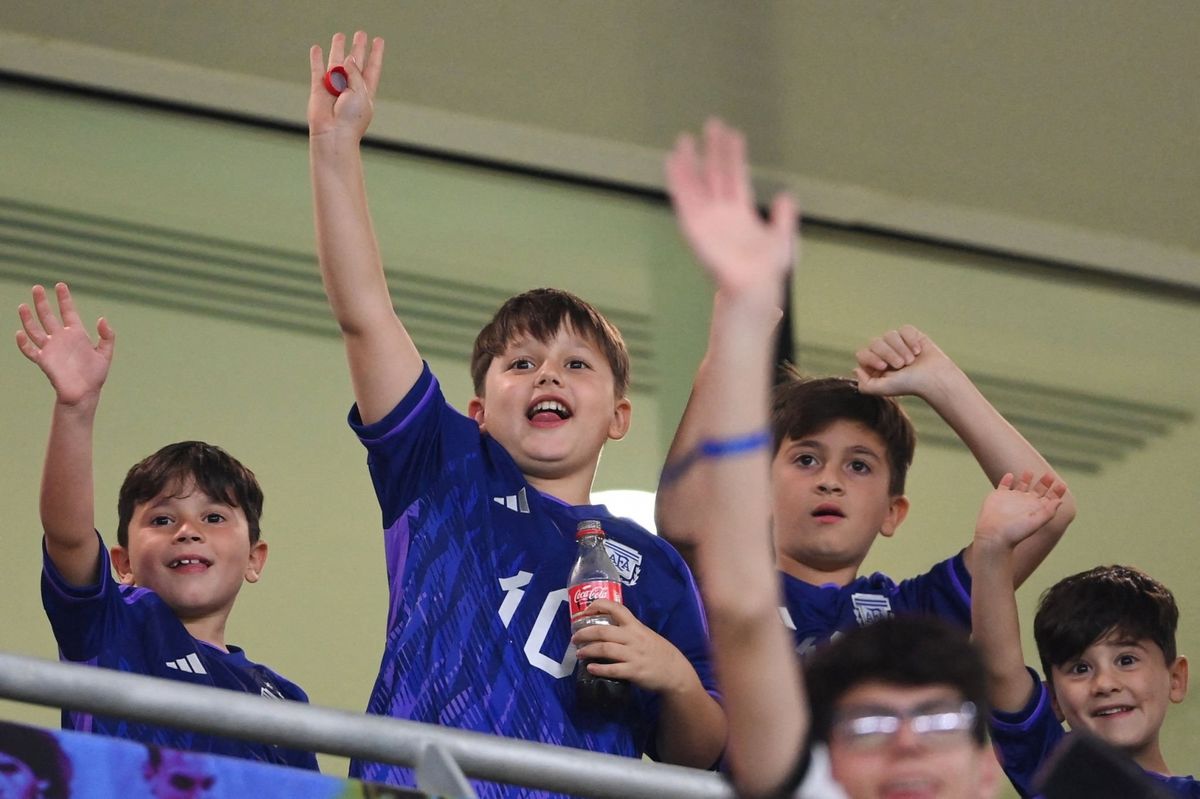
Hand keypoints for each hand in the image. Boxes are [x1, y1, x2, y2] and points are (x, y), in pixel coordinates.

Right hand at [16, 283, 114, 406]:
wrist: (85, 393)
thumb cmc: (95, 375)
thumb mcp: (105, 353)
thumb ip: (107, 336)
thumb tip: (102, 319)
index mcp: (77, 335)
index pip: (68, 312)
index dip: (65, 299)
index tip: (60, 285)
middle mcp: (61, 339)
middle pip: (48, 316)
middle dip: (42, 302)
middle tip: (37, 287)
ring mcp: (51, 349)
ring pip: (36, 330)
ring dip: (28, 319)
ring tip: (23, 305)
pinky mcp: (44, 361)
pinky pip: (31, 350)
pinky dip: (24, 343)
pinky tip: (19, 333)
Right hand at [308, 31, 385, 140]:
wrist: (333, 133)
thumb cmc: (352, 118)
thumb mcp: (360, 93)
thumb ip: (354, 73)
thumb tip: (347, 58)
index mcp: (365, 91)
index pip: (372, 68)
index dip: (376, 54)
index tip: (378, 40)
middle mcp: (350, 87)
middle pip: (356, 62)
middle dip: (358, 48)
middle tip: (360, 33)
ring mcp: (334, 87)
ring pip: (336, 63)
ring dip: (338, 49)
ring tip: (339, 35)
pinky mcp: (318, 89)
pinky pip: (317, 69)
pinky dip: (317, 59)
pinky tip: (317, 49)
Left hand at [571, 600, 693, 694]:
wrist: (675, 672)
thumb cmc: (658, 651)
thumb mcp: (645, 634)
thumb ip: (628, 630)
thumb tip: (605, 628)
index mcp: (635, 626)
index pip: (616, 608)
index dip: (598, 606)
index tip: (585, 611)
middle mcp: (633, 637)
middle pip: (603, 631)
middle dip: (585, 633)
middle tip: (575, 638)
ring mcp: (634, 655)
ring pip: (605, 649)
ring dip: (588, 650)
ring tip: (579, 653)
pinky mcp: (634, 671)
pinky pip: (613, 669)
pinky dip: (599, 668)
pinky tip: (590, 668)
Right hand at [665, 119, 796, 302]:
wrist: (753, 285)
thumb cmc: (768, 268)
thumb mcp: (784, 238)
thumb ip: (785, 217)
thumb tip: (787, 195)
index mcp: (741, 211)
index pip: (736, 176)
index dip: (734, 155)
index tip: (734, 133)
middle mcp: (721, 211)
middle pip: (715, 173)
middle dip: (713, 149)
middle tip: (712, 122)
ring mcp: (706, 218)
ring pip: (696, 184)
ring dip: (690, 162)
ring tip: (684, 138)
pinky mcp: (694, 226)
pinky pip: (683, 200)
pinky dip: (677, 181)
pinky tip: (672, 162)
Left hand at [853, 325, 956, 398]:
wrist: (933, 378)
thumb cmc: (909, 385)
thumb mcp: (882, 389)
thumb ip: (864, 385)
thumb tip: (856, 369)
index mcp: (874, 365)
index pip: (862, 354)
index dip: (872, 358)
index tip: (884, 367)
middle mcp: (884, 353)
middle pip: (875, 342)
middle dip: (889, 354)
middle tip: (901, 365)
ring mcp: (897, 343)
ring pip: (890, 335)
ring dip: (901, 349)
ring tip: (911, 360)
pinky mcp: (911, 335)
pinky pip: (904, 329)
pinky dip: (911, 340)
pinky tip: (918, 351)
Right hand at [974, 471, 1066, 549]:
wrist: (994, 535)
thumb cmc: (1015, 532)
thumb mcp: (1036, 522)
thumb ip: (1048, 511)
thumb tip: (1059, 501)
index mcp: (1036, 510)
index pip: (1049, 499)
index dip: (1056, 492)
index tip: (1062, 485)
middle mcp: (1025, 503)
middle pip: (1037, 490)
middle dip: (1044, 483)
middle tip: (1050, 475)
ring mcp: (1011, 499)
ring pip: (1021, 486)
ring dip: (1026, 479)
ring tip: (1030, 471)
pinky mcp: (999, 496)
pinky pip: (1003, 485)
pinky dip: (1007, 479)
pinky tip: (1010, 475)